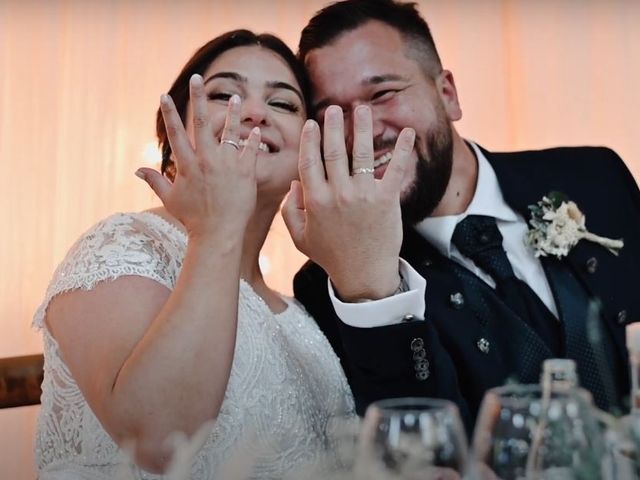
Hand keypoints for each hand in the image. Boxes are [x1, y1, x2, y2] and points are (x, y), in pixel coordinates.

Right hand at [136, 74, 261, 238]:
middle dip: (199, 98)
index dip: (170, 113)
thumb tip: (137, 170)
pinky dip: (253, 140)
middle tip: (198, 78)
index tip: (164, 95)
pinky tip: (256, 130)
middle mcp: (206, 160)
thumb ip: (155, 181)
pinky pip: (250, 151)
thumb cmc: (193, 219)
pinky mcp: (245, 172)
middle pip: (202, 122)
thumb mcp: (171, 199)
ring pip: (231, 132)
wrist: (218, 234)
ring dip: (232, 113)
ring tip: (235, 97)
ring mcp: (227, 165)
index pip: (176, 133)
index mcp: (187, 165)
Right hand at [282, 104, 414, 300]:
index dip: (310, 139)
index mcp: (315, 200)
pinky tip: (408, 132)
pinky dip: (402, 149)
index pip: (309, 161)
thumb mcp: (300, 236)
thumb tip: (295, 183)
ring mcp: (362, 195)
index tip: (312, 123)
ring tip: (361, 109)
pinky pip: (394, 168)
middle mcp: (337, 193)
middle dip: (332, 125)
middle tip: (334, 108)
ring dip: (361, 127)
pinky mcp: (386, 199)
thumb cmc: (331, 255)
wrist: (363, 275)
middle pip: (333, 151)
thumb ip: (290, 209)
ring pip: (360, 152)